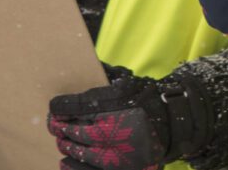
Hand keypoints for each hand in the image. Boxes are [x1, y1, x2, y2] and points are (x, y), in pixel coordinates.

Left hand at [47, 64, 209, 169]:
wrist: (174, 122)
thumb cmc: (147, 98)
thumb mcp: (127, 81)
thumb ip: (106, 75)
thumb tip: (86, 67)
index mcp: (117, 103)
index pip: (77, 107)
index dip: (61, 107)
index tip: (54, 107)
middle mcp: (116, 128)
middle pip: (76, 130)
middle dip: (61, 128)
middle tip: (54, 125)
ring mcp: (119, 151)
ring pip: (81, 151)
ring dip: (67, 145)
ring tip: (61, 141)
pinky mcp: (121, 166)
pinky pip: (90, 169)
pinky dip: (73, 166)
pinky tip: (64, 161)